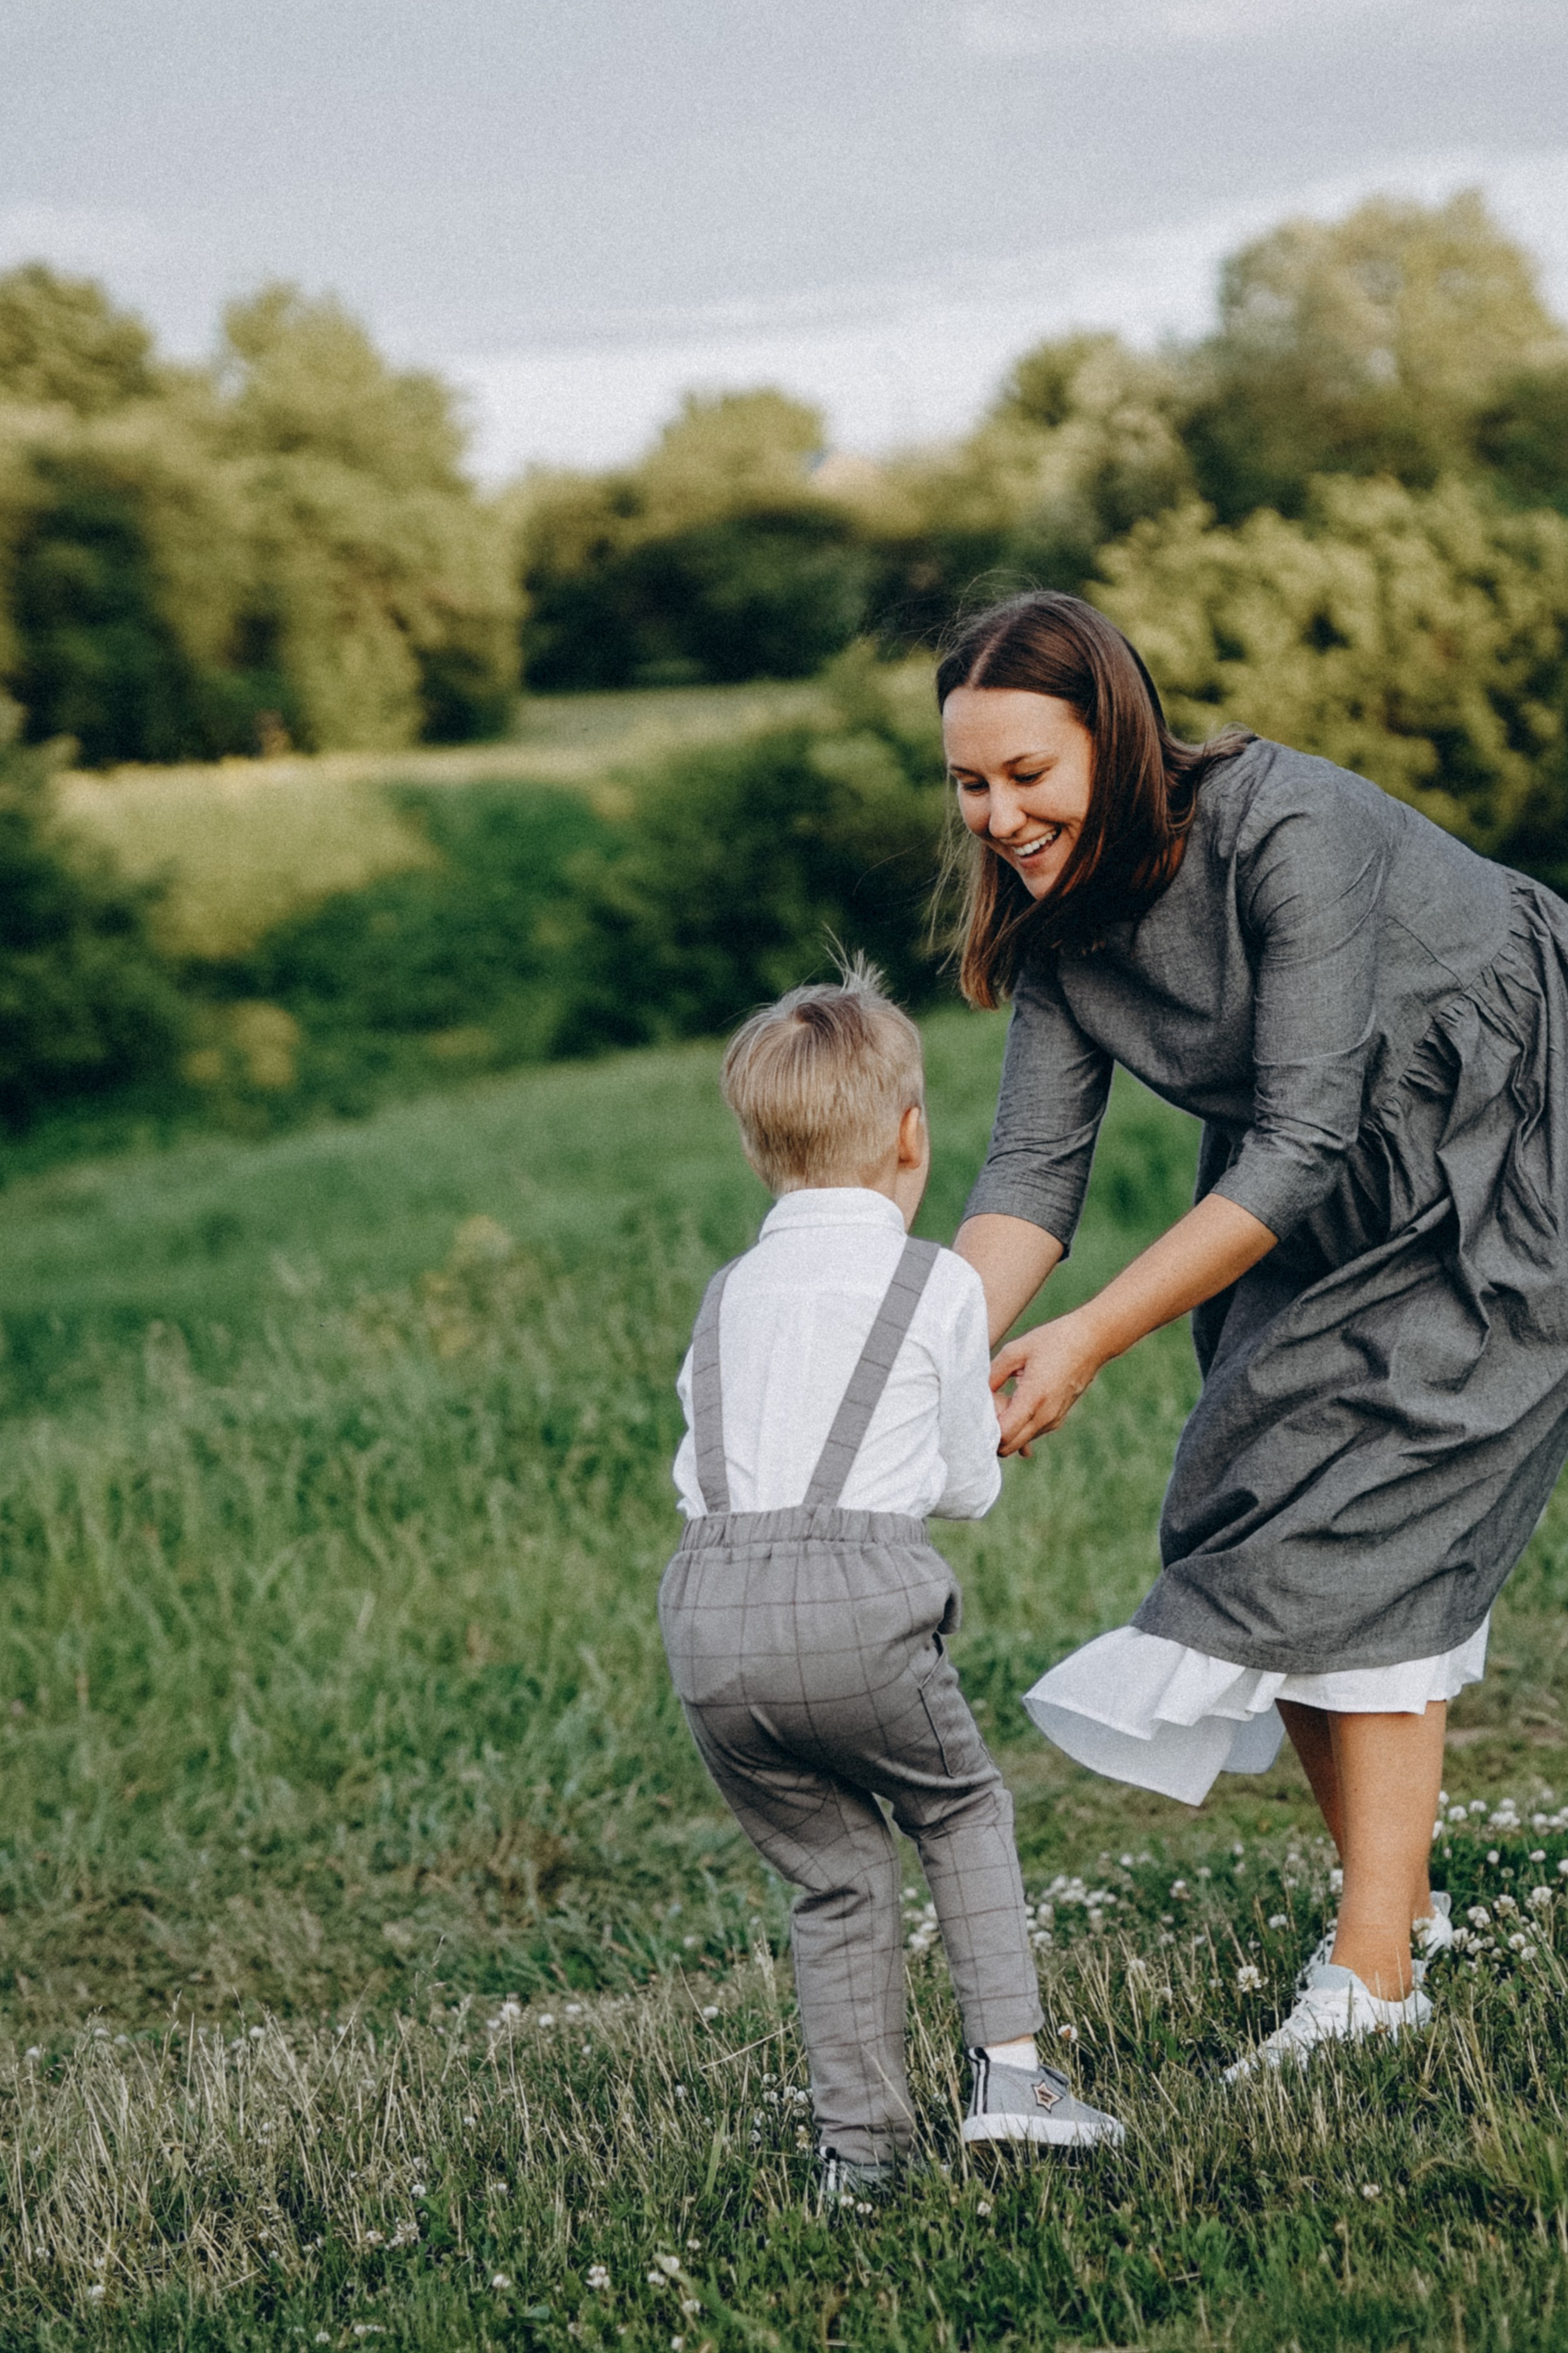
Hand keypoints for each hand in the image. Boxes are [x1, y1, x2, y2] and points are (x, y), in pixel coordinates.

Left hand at [990, 1310, 1105, 1455]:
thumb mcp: (1015, 1350)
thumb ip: (993, 1374)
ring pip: (1019, 1442)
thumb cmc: (1054, 1341)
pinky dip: (1019, 1425)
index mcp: (1034, 1398)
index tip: (981, 1408)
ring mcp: (1053, 1420)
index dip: (986, 1427)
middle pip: (1009, 1447)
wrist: (1091, 1341)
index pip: (1004, 1435)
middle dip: (993, 1433)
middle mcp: (1045, 1416)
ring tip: (1005, 1398)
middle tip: (990, 1406)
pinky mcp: (1056, 1419)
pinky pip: (1031, 1433)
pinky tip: (1016, 1402)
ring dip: (1007, 1428)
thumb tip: (977, 1393)